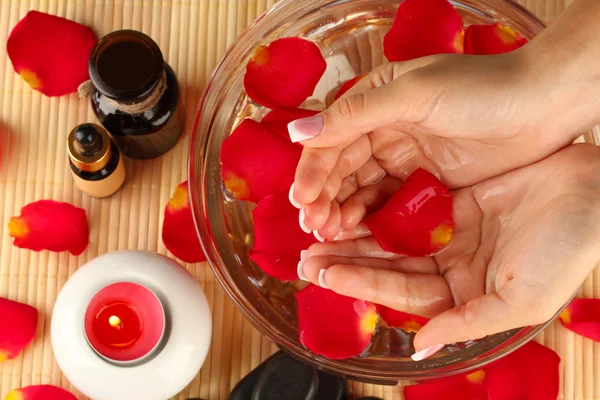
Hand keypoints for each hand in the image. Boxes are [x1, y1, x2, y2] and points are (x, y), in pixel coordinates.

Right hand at [289, 49, 599, 239]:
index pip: (331, 141)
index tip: (301, 200)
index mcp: (374, 103)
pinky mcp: (425, 185)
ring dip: (342, 212)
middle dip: (324, 197)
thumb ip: (356, 114)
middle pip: (341, 170)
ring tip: (329, 236)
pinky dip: (371, 220)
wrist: (541, 106)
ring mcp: (404, 160)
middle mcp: (383, 131)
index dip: (313, 171)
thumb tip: (296, 132)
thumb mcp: (413, 95)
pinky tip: (359, 236)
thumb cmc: (478, 89)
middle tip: (314, 227)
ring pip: (361, 191)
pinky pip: (389, 205)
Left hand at [298, 144, 599, 355]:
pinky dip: (380, 204)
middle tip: (307, 256)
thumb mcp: (520, 299)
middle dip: (349, 260)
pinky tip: (351, 200)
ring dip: (356, 234)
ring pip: (392, 235)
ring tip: (318, 231)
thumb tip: (421, 348)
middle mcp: (452, 266)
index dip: (362, 283)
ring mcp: (450, 233)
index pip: (401, 292)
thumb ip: (466, 323)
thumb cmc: (565, 249)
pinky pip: (408, 203)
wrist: (592, 191)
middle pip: (389, 265)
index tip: (324, 273)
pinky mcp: (452, 201)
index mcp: (464, 294)